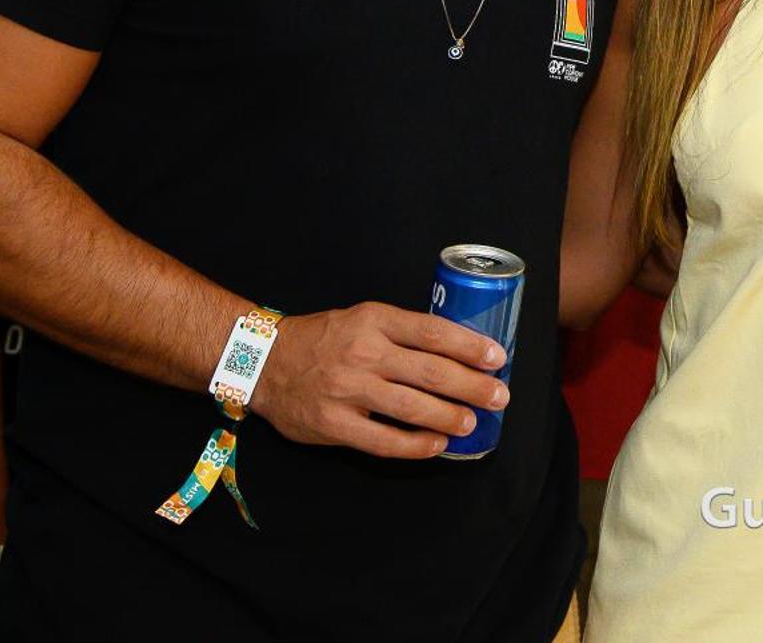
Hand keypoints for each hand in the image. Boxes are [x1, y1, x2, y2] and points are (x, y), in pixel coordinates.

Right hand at [248, 302, 507, 459]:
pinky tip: (437, 445)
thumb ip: (402, 333)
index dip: (470, 347)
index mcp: (375, 321)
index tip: (497, 358)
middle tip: (498, 397)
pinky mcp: (335, 425)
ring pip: (413, 408)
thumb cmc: (323, 339)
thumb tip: (456, 351)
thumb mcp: (362, 318)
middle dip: (472, 386)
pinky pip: (385, 441)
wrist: (263, 362)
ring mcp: (349, 391)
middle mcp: (364, 353)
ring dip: (450, 417)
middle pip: (431, 372)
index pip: (434, 332)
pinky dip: (416, 446)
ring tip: (472, 423)